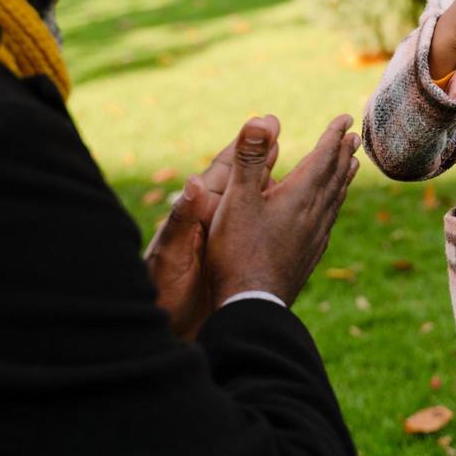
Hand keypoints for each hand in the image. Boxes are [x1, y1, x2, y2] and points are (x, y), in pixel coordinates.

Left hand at [143, 119, 282, 338]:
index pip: (224, 171)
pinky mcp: (232, 260)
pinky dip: (274, 215)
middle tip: (281, 131)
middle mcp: (210, 221)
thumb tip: (192, 182)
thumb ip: (181, 221)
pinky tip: (291, 212)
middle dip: (262, 156)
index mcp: (197, 214)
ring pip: (254, 204)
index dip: (245, 147)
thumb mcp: (169, 257)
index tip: (267, 123)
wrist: (164, 333)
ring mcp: (223, 240)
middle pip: (242, 180)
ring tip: (294, 163)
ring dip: (274, 183)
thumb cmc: (160, 295)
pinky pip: (258, 230)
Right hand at [206, 114, 360, 306]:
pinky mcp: (309, 256)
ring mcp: (314, 237)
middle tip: (355, 137)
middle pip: (335, 177)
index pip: (323, 158)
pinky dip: (334, 206)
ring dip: (343, 179)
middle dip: (343, 154)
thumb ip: (250, 158)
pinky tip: (330, 212)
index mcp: (299, 196)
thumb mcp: (237, 199)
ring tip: (351, 167)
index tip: (346, 119)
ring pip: (335, 200)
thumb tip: (262, 118)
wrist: (251, 305)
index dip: (334, 136)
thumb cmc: (238, 251)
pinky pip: (329, 222)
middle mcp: (313, 214)